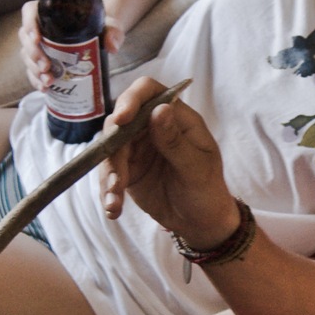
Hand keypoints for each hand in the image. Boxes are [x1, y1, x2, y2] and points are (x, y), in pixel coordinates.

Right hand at [19, 2, 126, 90]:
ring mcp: (39, 44)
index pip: (30, 11)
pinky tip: (45, 88)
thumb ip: (113, 33)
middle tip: (46, 67)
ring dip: (34, 70)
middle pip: (25, 37)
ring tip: (48, 81)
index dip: (29, 24)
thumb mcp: (110, 26)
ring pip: (27, 55)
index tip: (37, 39)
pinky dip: (36, 80)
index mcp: (52, 11)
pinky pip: (32, 70)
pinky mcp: (42, 60)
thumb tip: (112, 47)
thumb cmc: (102, 26)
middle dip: (33, 54)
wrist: (102, 37)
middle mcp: (41, 26)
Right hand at [99, 77, 237, 245]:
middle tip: (117, 178)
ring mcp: (136, 147)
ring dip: (108, 175)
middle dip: (113, 148)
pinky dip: (107, 190)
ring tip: (115, 200)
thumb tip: (159, 109)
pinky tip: (113, 208)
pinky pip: (107, 173)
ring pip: (109, 148)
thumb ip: (175, 141)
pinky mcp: (125, 169)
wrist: (199, 222)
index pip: (148, 92)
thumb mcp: (196, 168)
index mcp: (175, 117)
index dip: (131, 99)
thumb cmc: (207, 190)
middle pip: (120, 120)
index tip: (121, 120)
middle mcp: (152, 126)